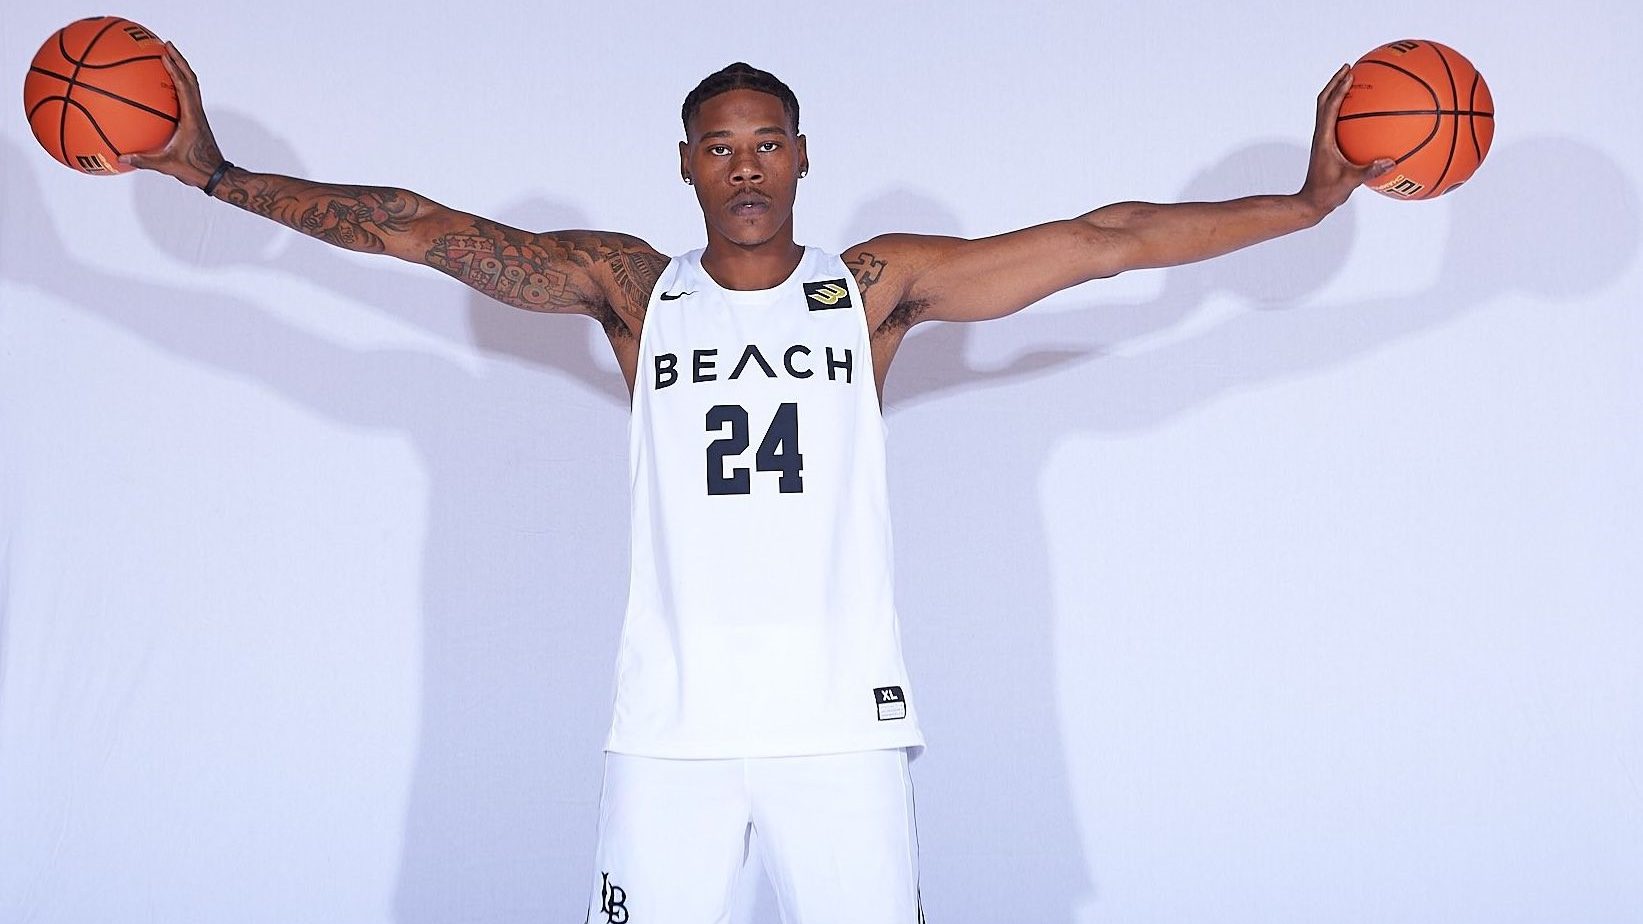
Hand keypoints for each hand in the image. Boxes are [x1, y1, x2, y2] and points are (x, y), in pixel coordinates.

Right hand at [118, 42, 224, 188]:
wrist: (216, 176)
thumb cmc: (195, 170)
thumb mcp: (167, 165)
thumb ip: (144, 161)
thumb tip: (120, 157)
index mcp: (191, 118)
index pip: (184, 88)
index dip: (175, 69)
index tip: (165, 54)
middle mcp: (196, 113)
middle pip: (191, 80)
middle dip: (179, 60)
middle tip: (167, 45)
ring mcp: (198, 116)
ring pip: (192, 86)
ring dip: (182, 69)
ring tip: (168, 57)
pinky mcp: (196, 120)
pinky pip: (188, 96)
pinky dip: (179, 85)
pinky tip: (166, 85)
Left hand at [1298, 64, 1393, 214]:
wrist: (1311, 202)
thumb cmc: (1328, 193)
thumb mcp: (1350, 182)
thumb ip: (1369, 171)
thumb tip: (1391, 161)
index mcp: (1324, 139)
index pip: (1329, 107)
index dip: (1339, 89)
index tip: (1349, 73)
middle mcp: (1321, 135)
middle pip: (1324, 101)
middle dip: (1335, 82)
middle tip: (1349, 67)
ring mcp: (1322, 139)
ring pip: (1326, 109)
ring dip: (1336, 92)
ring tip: (1352, 80)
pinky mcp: (1326, 144)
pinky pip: (1334, 120)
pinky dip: (1343, 108)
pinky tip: (1360, 110)